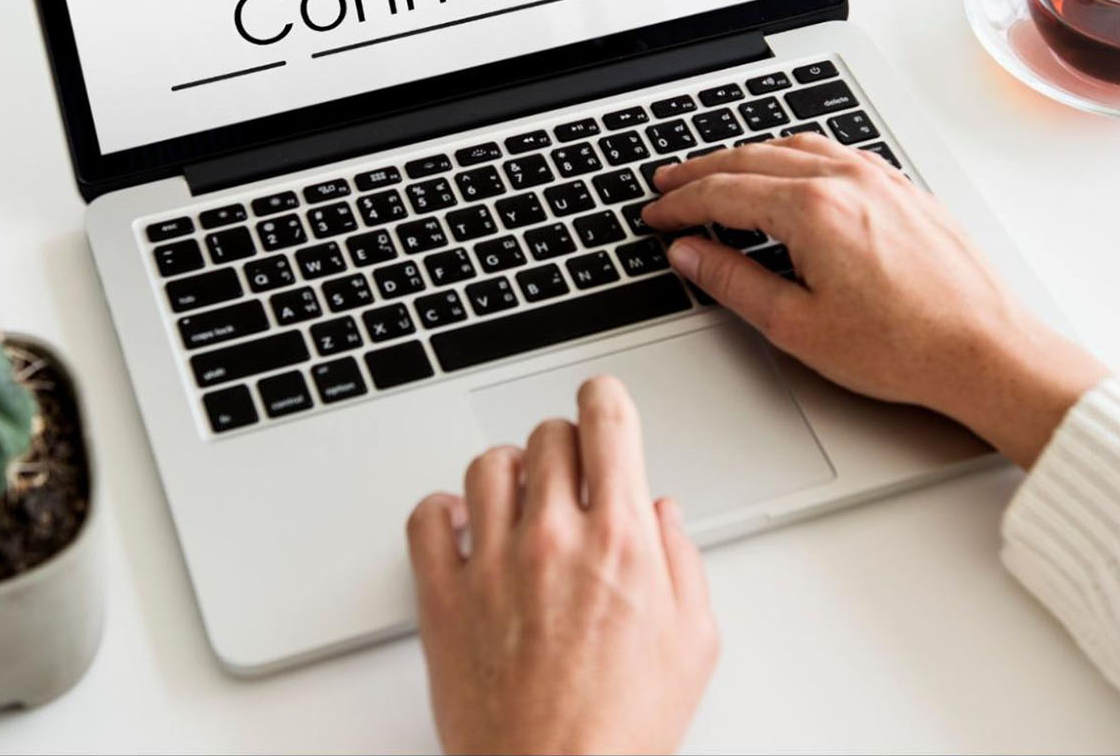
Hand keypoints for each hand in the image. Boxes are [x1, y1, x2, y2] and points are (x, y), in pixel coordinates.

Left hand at [406, 376, 717, 754]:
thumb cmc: (622, 732)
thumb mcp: (694, 644)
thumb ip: (683, 563)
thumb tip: (662, 515)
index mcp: (620, 540)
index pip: (606, 420)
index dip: (605, 398)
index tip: (601, 401)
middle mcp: (552, 538)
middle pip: (547, 436)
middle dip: (564, 445)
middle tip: (570, 475)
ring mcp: (491, 563)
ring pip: (486, 464)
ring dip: (508, 472)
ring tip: (519, 500)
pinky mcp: (443, 597)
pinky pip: (426, 517)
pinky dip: (442, 511)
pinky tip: (464, 528)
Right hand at [642, 135, 1106, 467]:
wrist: (987, 351)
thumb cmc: (905, 347)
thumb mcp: (797, 326)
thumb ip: (733, 281)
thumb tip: (690, 254)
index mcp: (812, 210)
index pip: (724, 193)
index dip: (680, 204)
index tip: (655, 215)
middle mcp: (845, 180)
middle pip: (752, 159)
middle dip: (702, 172)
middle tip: (668, 184)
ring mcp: (879, 179)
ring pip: (794, 147)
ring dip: (747, 157)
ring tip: (717, 173)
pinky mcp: (904, 189)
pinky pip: (834, 153)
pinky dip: (794, 156)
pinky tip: (788, 172)